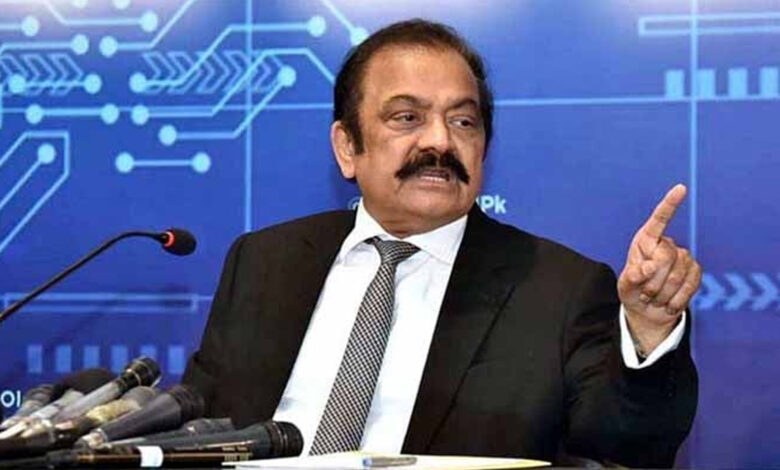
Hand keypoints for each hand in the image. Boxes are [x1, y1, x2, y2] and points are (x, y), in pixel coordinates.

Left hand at [617, 184, 701, 353]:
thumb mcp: (625, 285)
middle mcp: (667, 245)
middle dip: (653, 280)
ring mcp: (684, 258)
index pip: (659, 220)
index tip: (681, 188)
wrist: (648, 310)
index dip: (670, 204)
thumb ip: (632, 277)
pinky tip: (666, 304)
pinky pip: (689, 286)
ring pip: (678, 274)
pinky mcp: (695, 272)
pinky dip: (675, 300)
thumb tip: (648, 267)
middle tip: (645, 293)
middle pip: (666, 257)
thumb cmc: (633, 291)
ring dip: (662, 293)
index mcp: (646, 240)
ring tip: (653, 298)